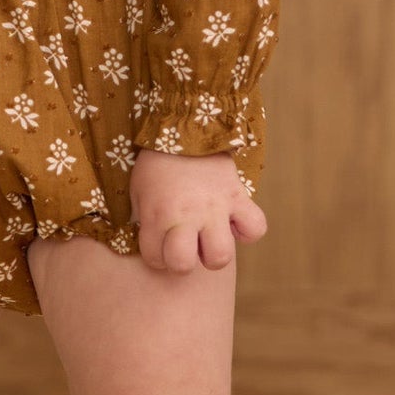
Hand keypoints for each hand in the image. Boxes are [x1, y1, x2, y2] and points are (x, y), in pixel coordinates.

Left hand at [129, 146, 268, 274]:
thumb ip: (148, 221)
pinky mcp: (237, 196)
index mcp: (157, 215)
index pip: (156, 260)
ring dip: (214, 253)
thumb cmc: (157, 165)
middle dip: (183, 262)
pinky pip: (255, 228)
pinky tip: (234, 223)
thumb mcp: (140, 193)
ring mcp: (214, 208)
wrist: (184, 128)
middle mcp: (185, 216)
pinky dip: (247, 231)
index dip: (158, 256)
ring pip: (220, 256)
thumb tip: (158, 245)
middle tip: (185, 244)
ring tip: (209, 237)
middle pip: (184, 265)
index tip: (160, 242)